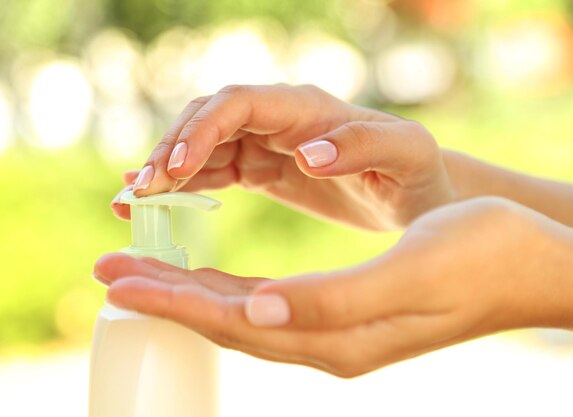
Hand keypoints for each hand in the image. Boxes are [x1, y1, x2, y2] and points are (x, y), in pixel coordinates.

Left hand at [96, 197, 572, 376]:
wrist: (531, 263)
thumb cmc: (481, 255)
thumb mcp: (411, 272)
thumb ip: (335, 300)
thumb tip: (259, 313)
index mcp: (341, 335)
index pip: (236, 321)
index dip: (174, 300)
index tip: (119, 279)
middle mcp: (332, 341)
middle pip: (230, 322)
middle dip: (168, 298)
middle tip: (111, 272)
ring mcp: (340, 331)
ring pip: (247, 316)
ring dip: (193, 295)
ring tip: (147, 276)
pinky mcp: (350, 313)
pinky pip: (273, 307)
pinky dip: (232, 295)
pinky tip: (216, 284)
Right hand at [111, 84, 453, 230]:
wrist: (416, 197)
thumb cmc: (418, 175)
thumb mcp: (406, 157)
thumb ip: (363, 146)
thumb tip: (307, 152)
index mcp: (310, 109)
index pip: (240, 103)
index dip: (202, 130)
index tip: (174, 168)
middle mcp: (283, 119)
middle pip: (209, 119)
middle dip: (171, 150)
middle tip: (141, 191)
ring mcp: (269, 143)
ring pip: (203, 144)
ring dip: (166, 169)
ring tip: (132, 200)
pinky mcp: (265, 168)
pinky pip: (214, 169)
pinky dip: (183, 182)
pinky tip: (155, 199)